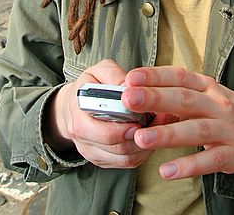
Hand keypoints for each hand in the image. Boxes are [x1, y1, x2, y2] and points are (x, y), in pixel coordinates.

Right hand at [45, 59, 173, 168]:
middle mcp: (83, 139)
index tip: (142, 118)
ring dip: (145, 145)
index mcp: (79, 116)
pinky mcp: (104, 160)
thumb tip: (129, 85)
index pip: (103, 131)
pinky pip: (128, 163)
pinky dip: (143, 152)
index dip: (125, 128)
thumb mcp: (98, 71)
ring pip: (125, 159)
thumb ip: (113, 75)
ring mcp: (93, 152)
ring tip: (158, 127)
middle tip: (155, 122)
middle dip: (140, 136)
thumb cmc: (90, 86)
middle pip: (117, 148)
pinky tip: (151, 136)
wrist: (75, 104)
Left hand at [122, 66, 233, 179]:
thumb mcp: (205, 93)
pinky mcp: (231, 154)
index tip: (131, 78)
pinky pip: (208, 160)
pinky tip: (167, 170)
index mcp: (206, 86)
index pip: (180, 76)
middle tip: (129, 100)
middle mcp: (216, 104)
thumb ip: (176, 93)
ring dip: (167, 134)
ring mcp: (225, 129)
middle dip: (155, 99)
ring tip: (140, 138)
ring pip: (195, 130)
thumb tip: (137, 91)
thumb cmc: (223, 108)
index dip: (156, 76)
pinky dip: (188, 165)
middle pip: (184, 99)